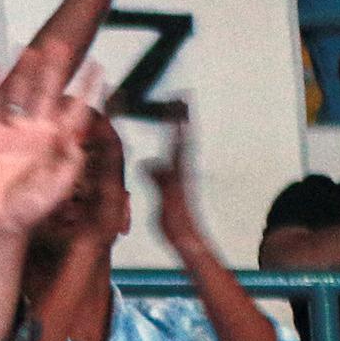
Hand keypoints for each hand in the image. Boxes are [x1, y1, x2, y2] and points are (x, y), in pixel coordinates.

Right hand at [0, 44, 104, 241]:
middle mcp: (36, 131)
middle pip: (48, 93)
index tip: (98, 67)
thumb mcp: (58, 187)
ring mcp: (11, 131)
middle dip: (56, 69)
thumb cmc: (31, 209)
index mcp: (57, 142)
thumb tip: (77, 138)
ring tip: (32, 49)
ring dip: (26, 72)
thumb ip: (69, 163)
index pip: (77, 108)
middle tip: (62, 45)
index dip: (88, 88)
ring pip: (21, 93)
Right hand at [149, 107, 205, 253]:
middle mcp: (182, 171)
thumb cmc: (178, 224)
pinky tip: (169, 146)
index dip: (178, 121)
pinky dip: (173, 145)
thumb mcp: (166, 202)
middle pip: (183, 138)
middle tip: (182, 99)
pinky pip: (175, 157)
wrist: (190, 242)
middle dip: (181, 118)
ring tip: (177, 114)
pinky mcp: (177, 184)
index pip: (179, 140)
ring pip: (180, 146)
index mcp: (179, 173)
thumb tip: (149, 162)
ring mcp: (181, 177)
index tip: (178, 102)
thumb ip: (160, 182)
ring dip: (178, 129)